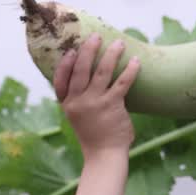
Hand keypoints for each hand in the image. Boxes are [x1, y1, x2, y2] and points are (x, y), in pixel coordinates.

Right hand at [53, 34, 140, 154]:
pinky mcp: (112, 105)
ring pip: (102, 71)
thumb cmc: (94, 136)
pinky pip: (122, 82)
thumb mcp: (78, 118)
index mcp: (68, 105)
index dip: (65, 64)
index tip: (71, 51)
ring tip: (119, 43)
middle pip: (80, 69)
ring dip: (111, 54)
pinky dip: (130, 70)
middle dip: (88, 50)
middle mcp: (79, 101)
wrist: (105, 156)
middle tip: (96, 37)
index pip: (60, 80)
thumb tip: (90, 80)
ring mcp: (95, 103)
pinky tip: (136, 62)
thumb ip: (79, 101)